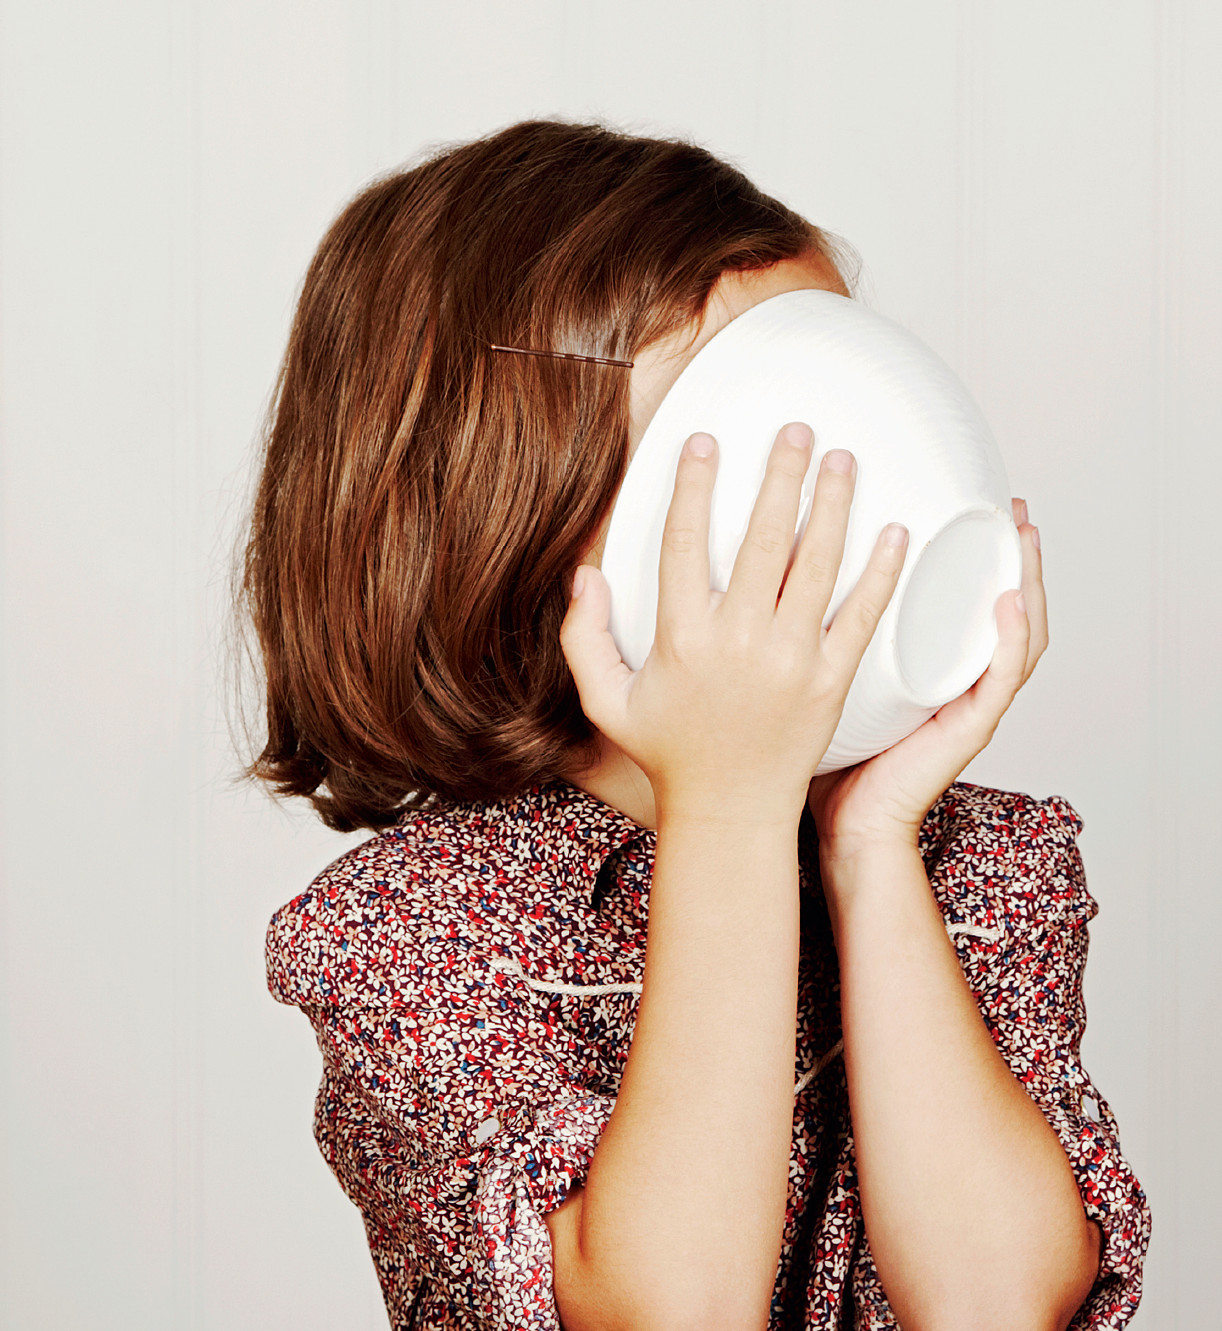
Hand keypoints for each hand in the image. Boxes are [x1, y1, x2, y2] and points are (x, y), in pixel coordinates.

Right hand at [559, 426, 907, 823]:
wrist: (729, 812)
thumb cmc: (669, 753)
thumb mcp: (607, 702)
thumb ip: (584, 638)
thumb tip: (583, 575)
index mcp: (683, 639)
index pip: (684, 542)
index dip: (693, 486)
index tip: (705, 441)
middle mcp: (739, 641)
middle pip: (762, 538)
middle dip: (780, 475)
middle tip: (795, 429)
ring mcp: (791, 660)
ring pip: (817, 565)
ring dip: (833, 505)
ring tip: (843, 459)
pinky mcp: (831, 680)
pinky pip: (861, 615)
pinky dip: (880, 572)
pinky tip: (895, 531)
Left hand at [807, 497, 1046, 857]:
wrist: (848, 828)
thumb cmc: (829, 765)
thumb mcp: (819, 685)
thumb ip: (804, 641)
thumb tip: (757, 582)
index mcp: (929, 669)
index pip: (966, 602)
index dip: (975, 556)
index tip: (970, 505)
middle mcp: (958, 680)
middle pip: (1002, 605)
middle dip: (1010, 551)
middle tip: (1008, 504)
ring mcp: (969, 703)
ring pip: (1016, 632)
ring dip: (1026, 580)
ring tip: (1023, 534)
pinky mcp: (967, 729)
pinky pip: (1001, 678)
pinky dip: (1011, 641)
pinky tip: (1008, 604)